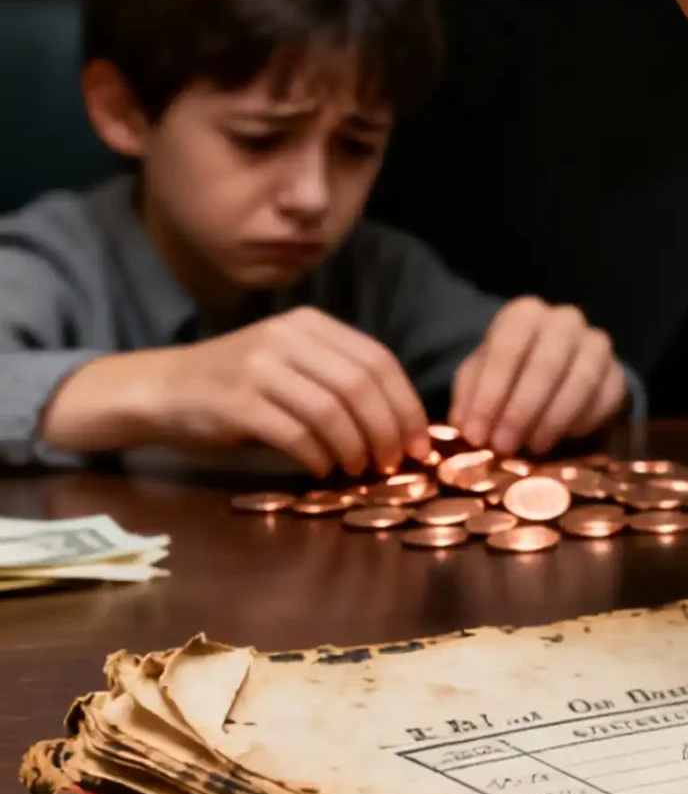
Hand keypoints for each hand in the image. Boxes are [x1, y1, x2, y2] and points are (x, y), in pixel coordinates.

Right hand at [40, 306, 430, 474]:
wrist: (162, 388)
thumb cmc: (238, 383)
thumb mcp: (293, 363)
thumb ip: (339, 379)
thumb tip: (402, 424)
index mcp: (309, 324)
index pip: (379, 361)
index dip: (406, 405)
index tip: (420, 442)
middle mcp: (286, 337)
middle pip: (361, 385)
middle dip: (388, 430)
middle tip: (395, 462)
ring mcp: (258, 367)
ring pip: (332, 411)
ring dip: (356, 448)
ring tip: (360, 469)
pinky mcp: (235, 402)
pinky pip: (295, 434)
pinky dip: (319, 456)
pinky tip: (323, 469)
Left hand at [450, 298, 626, 455]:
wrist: (551, 371)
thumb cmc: (507, 373)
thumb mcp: (478, 379)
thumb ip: (470, 399)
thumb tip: (469, 427)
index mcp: (525, 314)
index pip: (507, 347)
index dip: (490, 394)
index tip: (476, 434)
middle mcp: (565, 321)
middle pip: (547, 363)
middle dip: (522, 410)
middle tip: (503, 446)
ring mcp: (597, 345)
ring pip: (581, 380)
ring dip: (552, 420)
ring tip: (531, 448)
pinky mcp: (617, 374)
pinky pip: (605, 399)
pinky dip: (581, 424)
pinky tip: (559, 440)